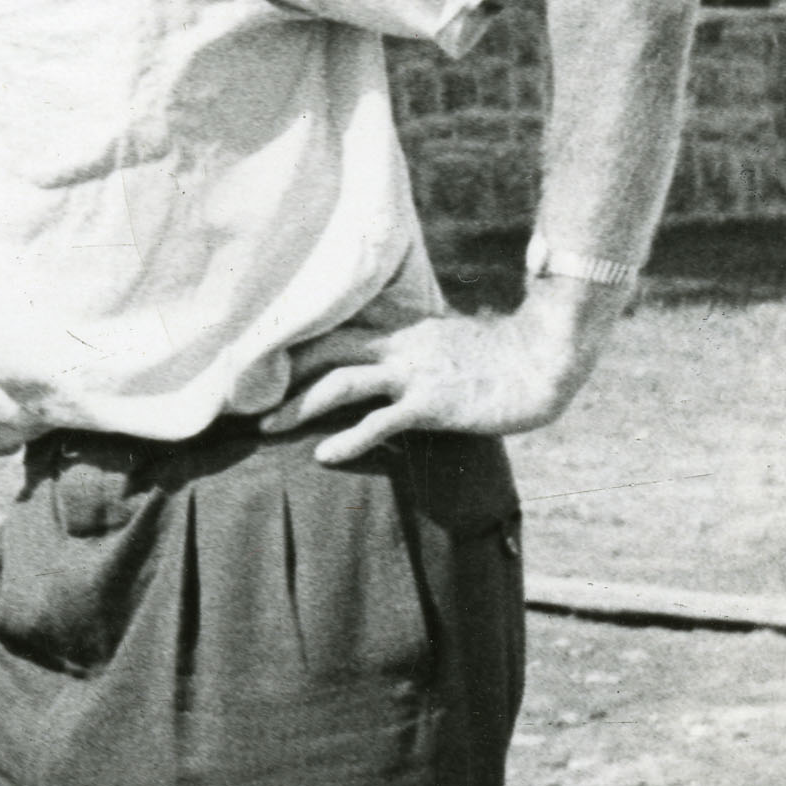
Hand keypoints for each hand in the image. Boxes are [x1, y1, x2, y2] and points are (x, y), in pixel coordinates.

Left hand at [278, 303, 590, 462]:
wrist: (542, 362)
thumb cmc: (498, 359)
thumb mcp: (447, 341)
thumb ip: (413, 346)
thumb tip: (389, 359)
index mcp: (400, 330)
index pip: (335, 330)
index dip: (294, 344)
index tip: (259, 359)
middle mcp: (398, 346)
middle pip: (322, 352)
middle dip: (280, 374)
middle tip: (244, 395)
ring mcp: (413, 373)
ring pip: (338, 384)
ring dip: (297, 406)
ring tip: (266, 427)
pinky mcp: (431, 404)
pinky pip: (379, 422)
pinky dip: (348, 440)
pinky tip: (324, 455)